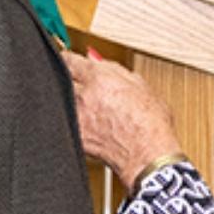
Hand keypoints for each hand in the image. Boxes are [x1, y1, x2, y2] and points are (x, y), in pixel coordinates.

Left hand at [61, 50, 180, 184]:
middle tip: (79, 82)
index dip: (67, 59)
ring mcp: (78, 117)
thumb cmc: (151, 124)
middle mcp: (85, 96)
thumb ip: (116, 70)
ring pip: (63, 100)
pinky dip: (74, 119)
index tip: (67, 60)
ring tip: (88, 105)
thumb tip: (100, 62)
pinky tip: (89, 122)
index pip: (70, 60)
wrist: (147, 155)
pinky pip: (68, 122)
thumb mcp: (141, 87)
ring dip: (71, 99)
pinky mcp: (77, 136)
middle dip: (69, 78)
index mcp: (101, 79)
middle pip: (62, 79)